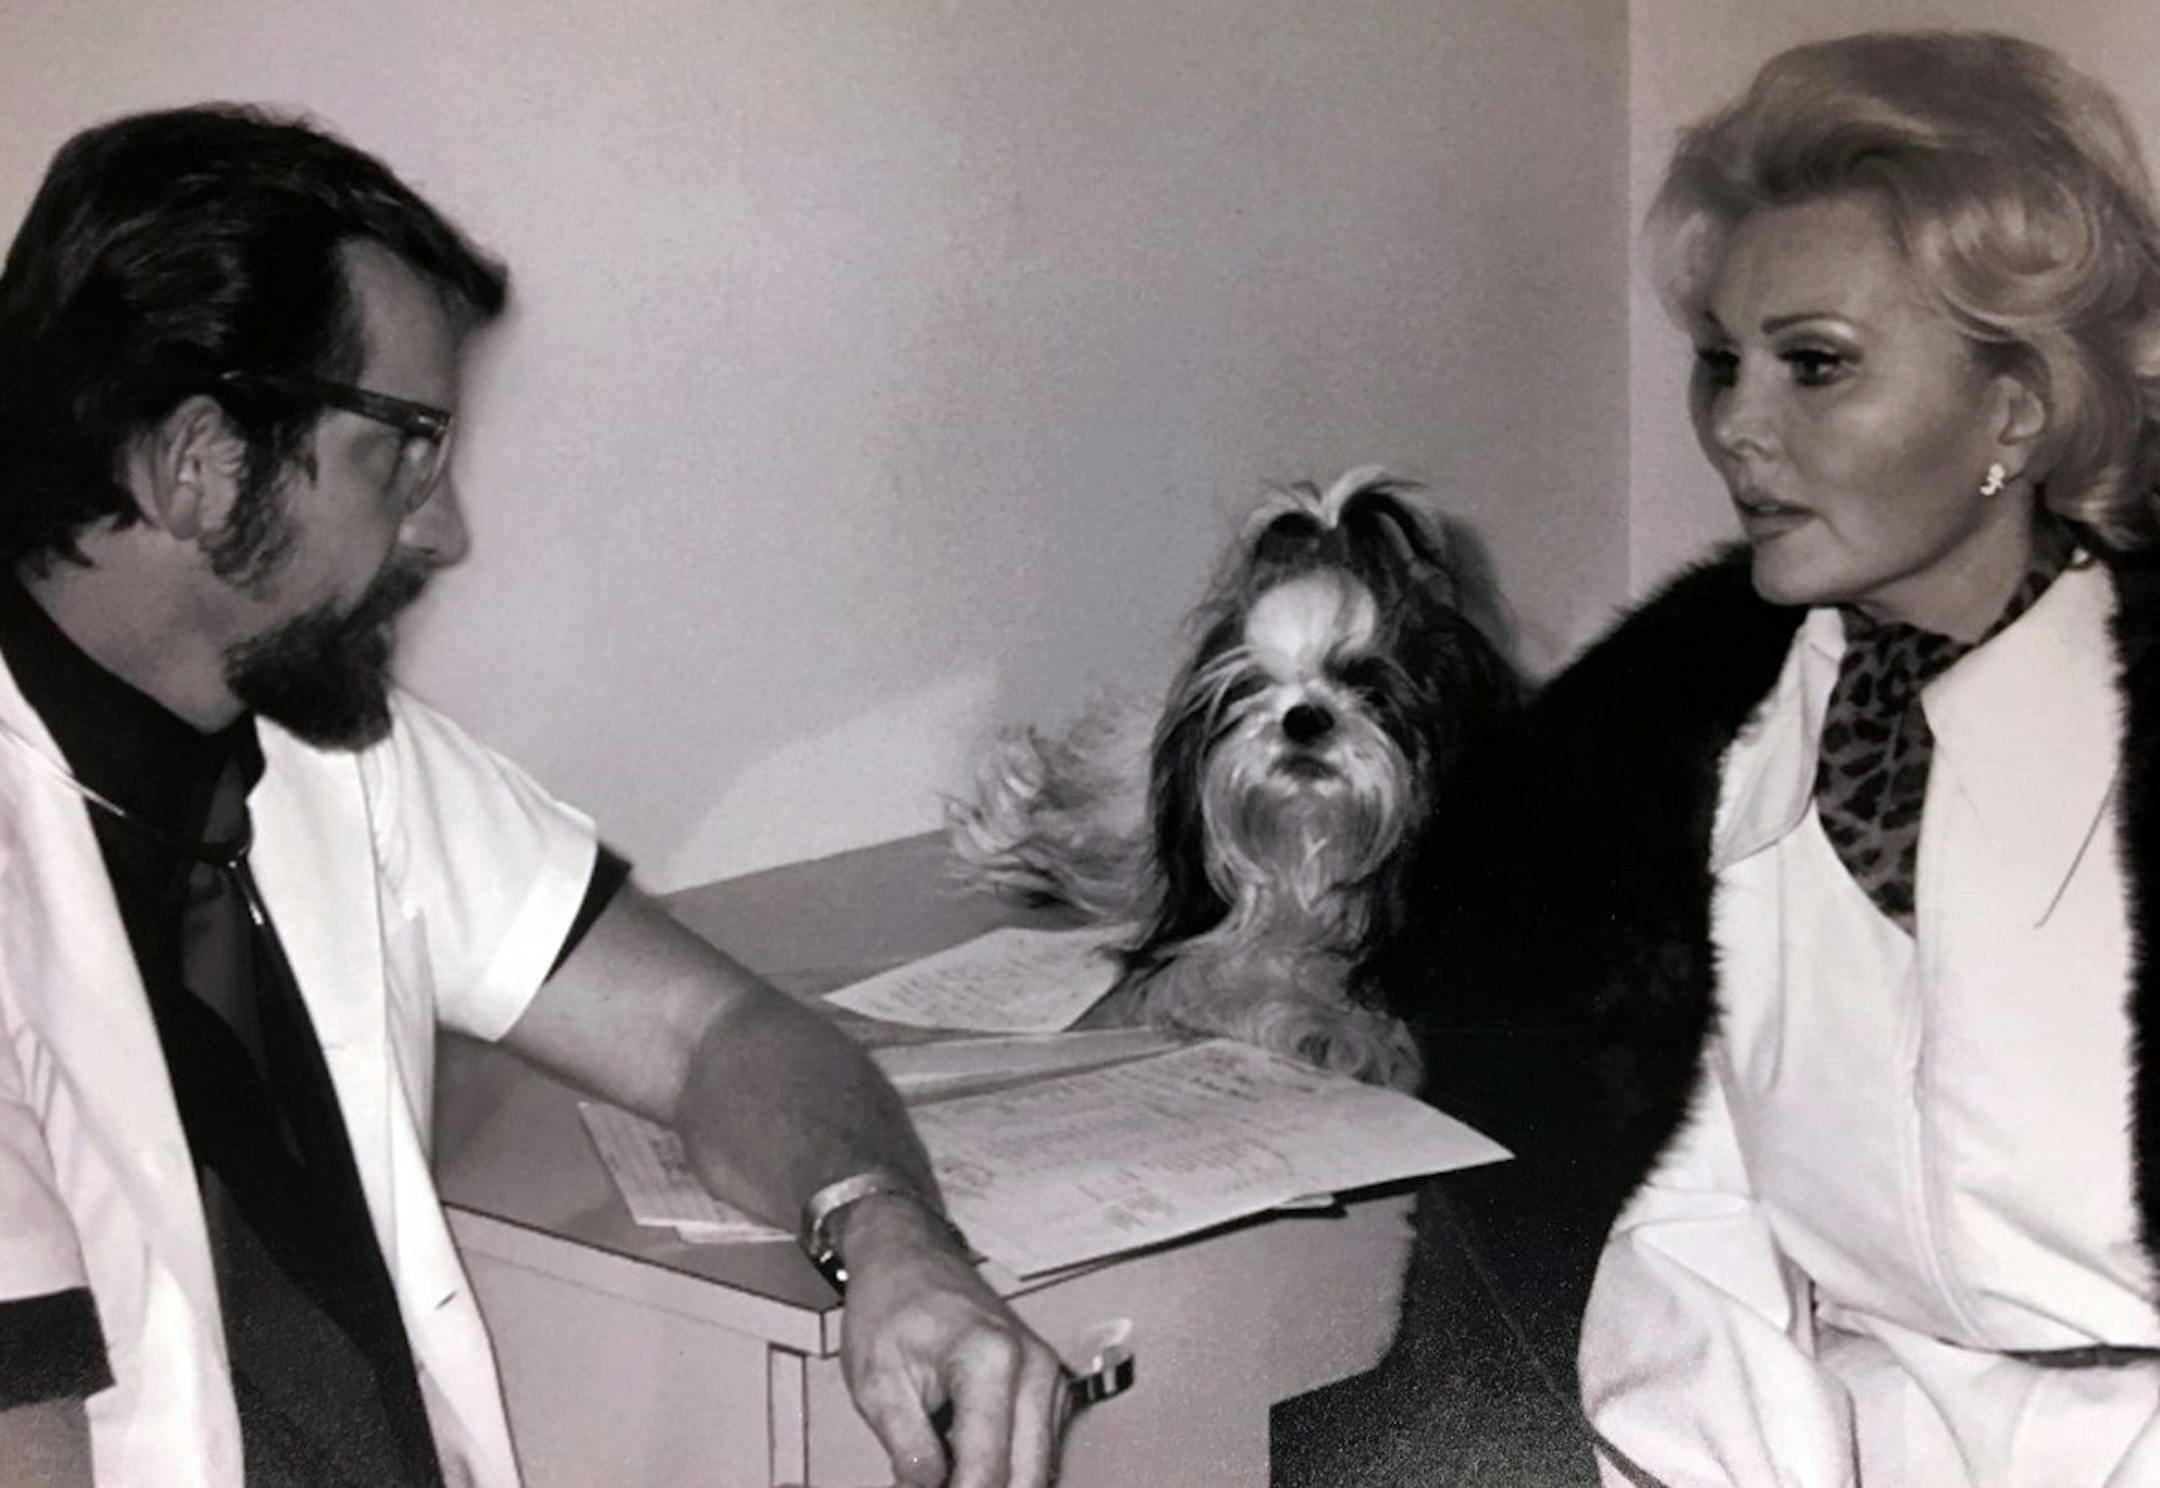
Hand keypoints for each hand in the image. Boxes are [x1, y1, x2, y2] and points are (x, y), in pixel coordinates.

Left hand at [835, 1195, 1065, 1487]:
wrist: (908, 1258)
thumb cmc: (889, 1307)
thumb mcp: (877, 1384)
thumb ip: (910, 1452)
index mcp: (992, 1362)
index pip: (988, 1471)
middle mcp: (1035, 1369)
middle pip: (1026, 1479)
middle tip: (931, 1483)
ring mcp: (1050, 1376)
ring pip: (1037, 1470)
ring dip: (994, 1479)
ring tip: (943, 1465)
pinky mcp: (1050, 1385)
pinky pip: (1038, 1450)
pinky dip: (1003, 1466)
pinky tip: (963, 1455)